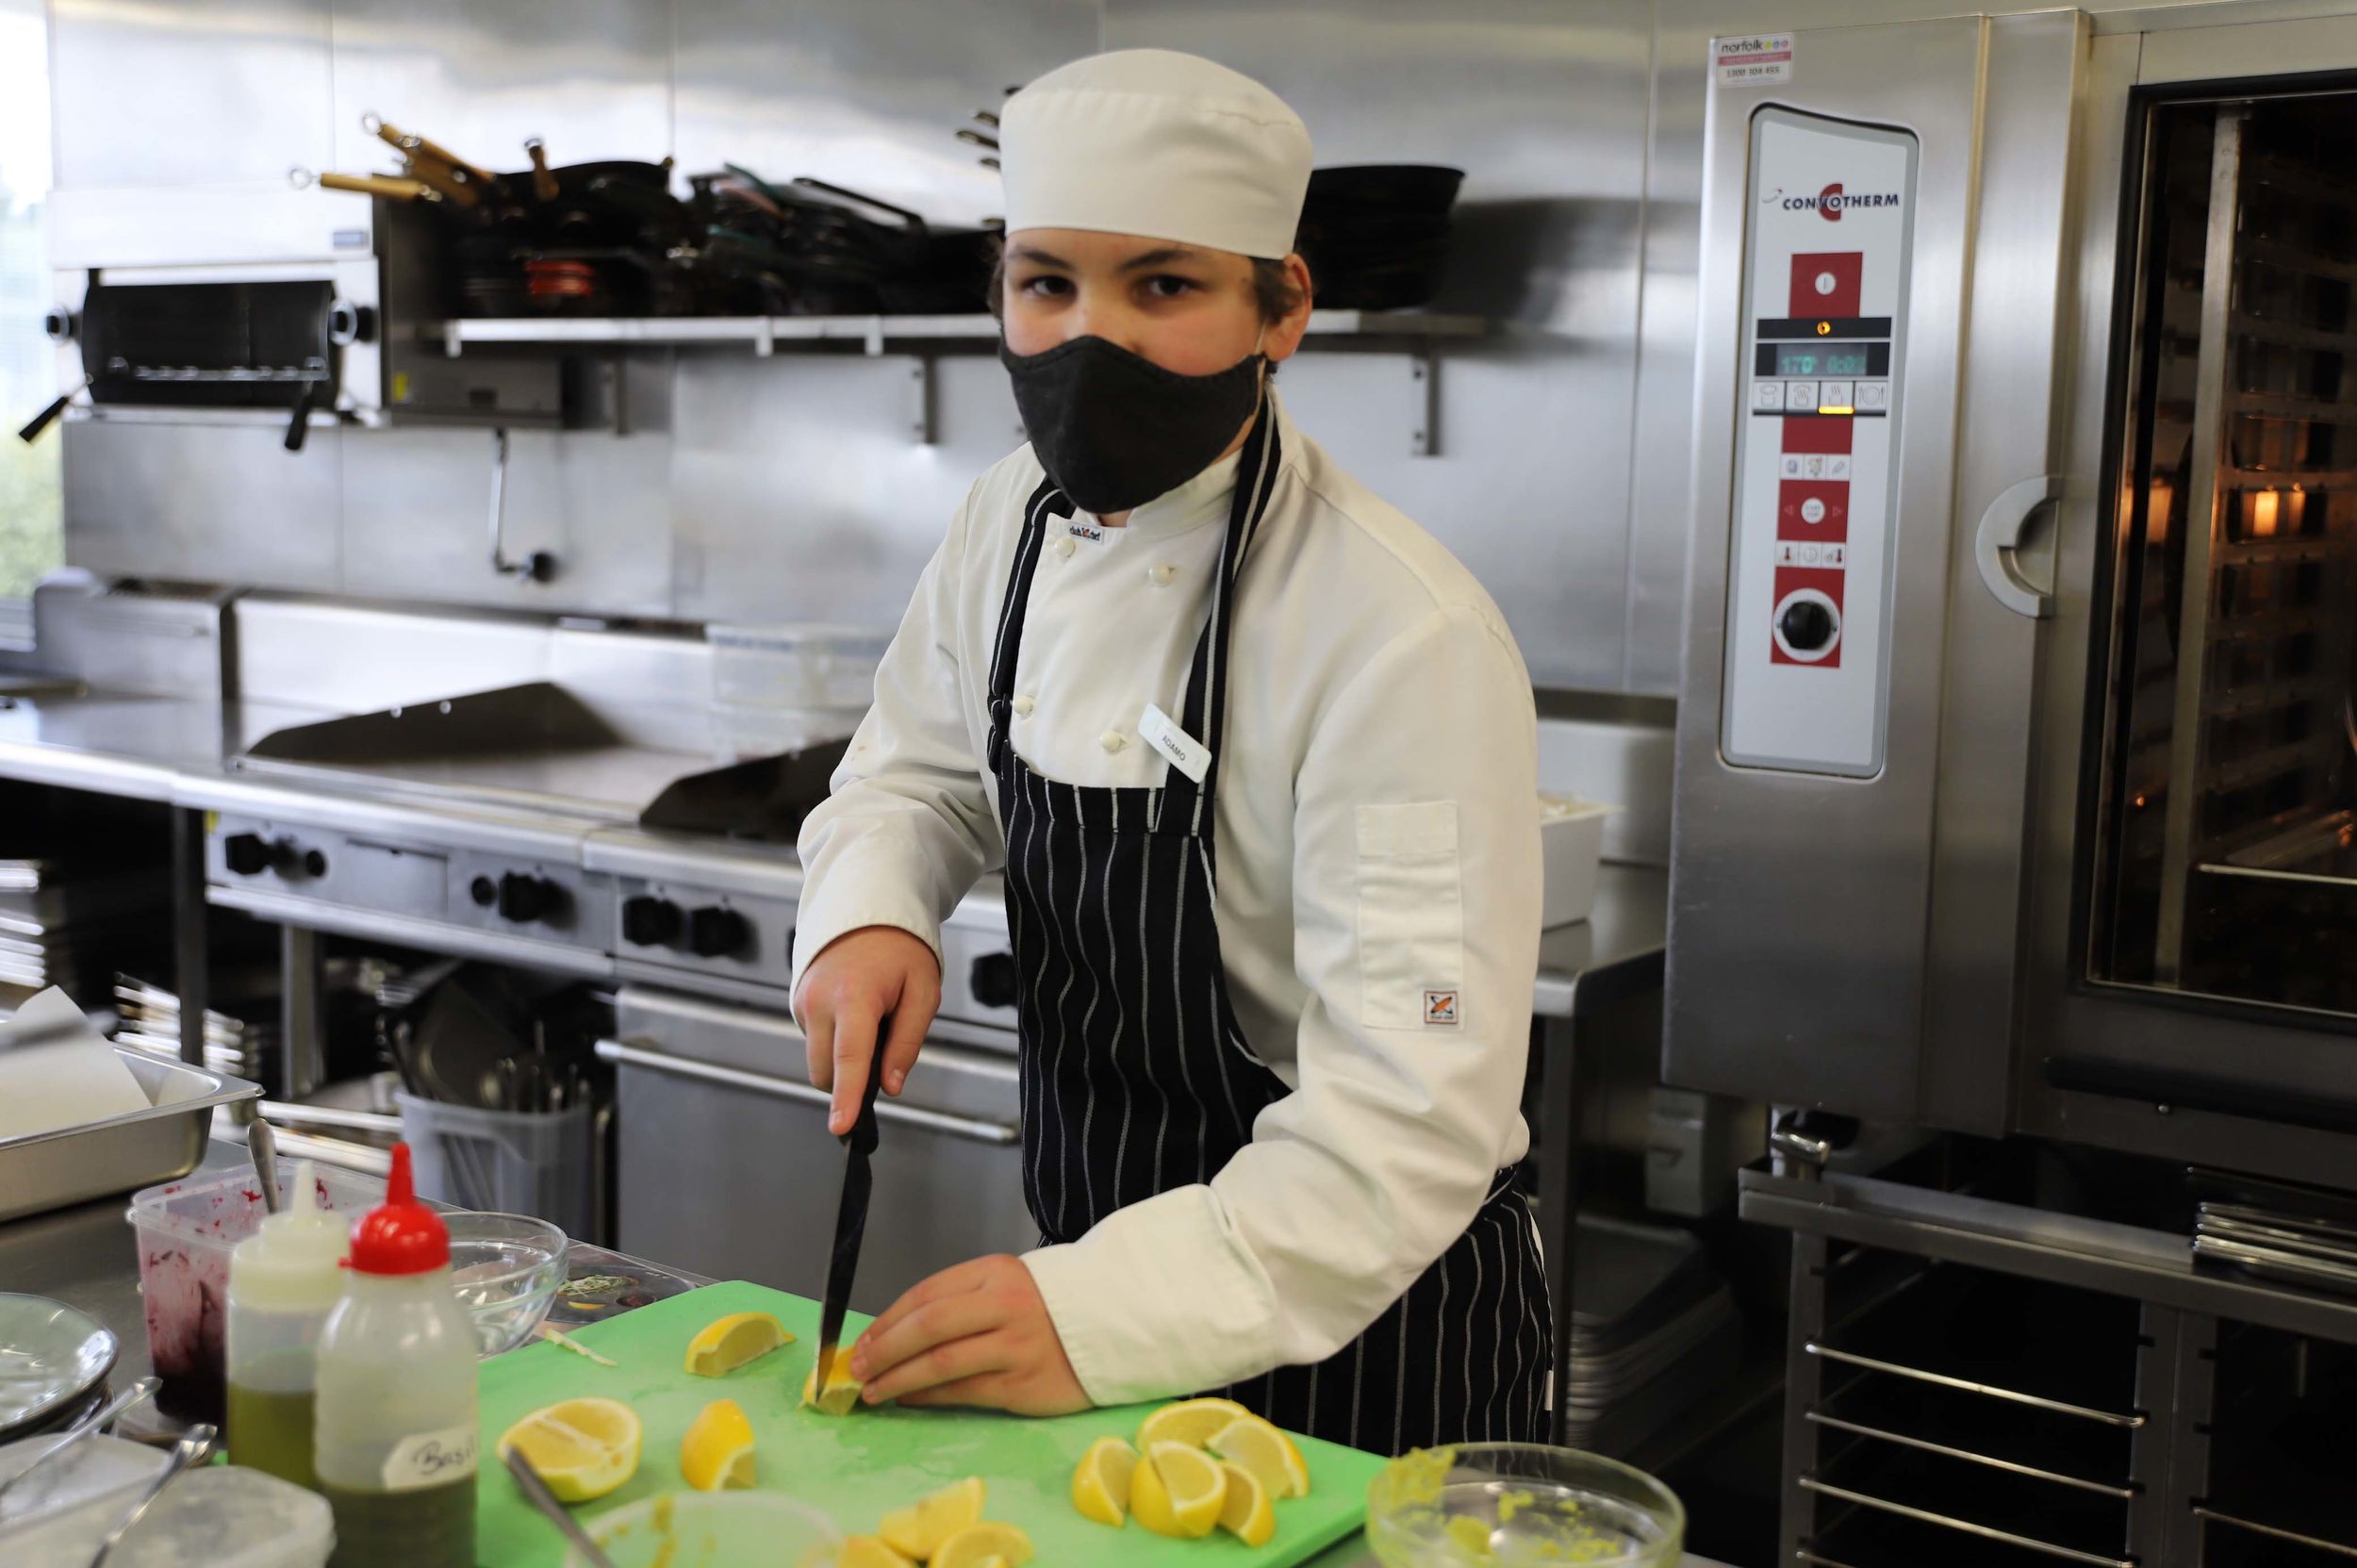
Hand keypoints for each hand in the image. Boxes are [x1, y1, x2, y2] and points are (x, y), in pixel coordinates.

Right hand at [794, 926, 941, 1134]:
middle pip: (827, 1070)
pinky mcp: (797, 1002)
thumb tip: (890, 1085)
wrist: (867, 910)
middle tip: (883, 1053)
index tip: (841, 1126)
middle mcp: (820, 1001)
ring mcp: (803, 1001)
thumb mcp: (923, 992)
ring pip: (818, 1060)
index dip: (846, 1097)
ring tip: (871, 1026)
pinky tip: (854, 1018)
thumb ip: (907, 1042)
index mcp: (854, 997)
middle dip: (851, 1080)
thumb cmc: (900, 949)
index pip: (849, 1057)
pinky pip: (814, 1040)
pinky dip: (833, 1042)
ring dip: (841, 1061)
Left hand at [849, 1255, 1089, 1415]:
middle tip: (857, 1370)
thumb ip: (959, 1303)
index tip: (864, 1341)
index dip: (888, 1320)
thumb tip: (895, 1335)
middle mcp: (1003, 1304)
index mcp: (994, 1272)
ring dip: (899, 1379)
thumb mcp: (1006, 1286)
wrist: (1114, 1327)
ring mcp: (1014, 1345)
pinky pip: (964, 1390)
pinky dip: (929, 1396)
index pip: (926, 1294)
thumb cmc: (1048, 1308)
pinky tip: (910, 1398)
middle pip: (928, 1326)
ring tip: (874, 1392)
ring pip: (941, 1362)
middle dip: (885, 1350)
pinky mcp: (1022, 1383)